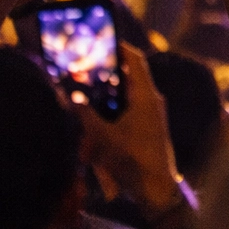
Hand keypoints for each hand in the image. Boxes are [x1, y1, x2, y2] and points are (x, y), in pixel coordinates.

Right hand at [80, 43, 183, 215]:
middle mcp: (151, 101)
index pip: (135, 60)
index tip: (100, 40)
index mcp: (146, 96)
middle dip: (103, 76)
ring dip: (103, 101)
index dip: (119, 47)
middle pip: (125, 77)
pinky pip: (126, 114)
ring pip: (123, 98)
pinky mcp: (147, 127)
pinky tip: (91, 129)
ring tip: (81, 101)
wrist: (156, 189)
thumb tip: (71, 96)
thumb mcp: (103, 137)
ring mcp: (151, 114)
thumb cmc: (133, 160)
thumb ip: (86, 114)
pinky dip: (109, 116)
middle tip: (80, 72)